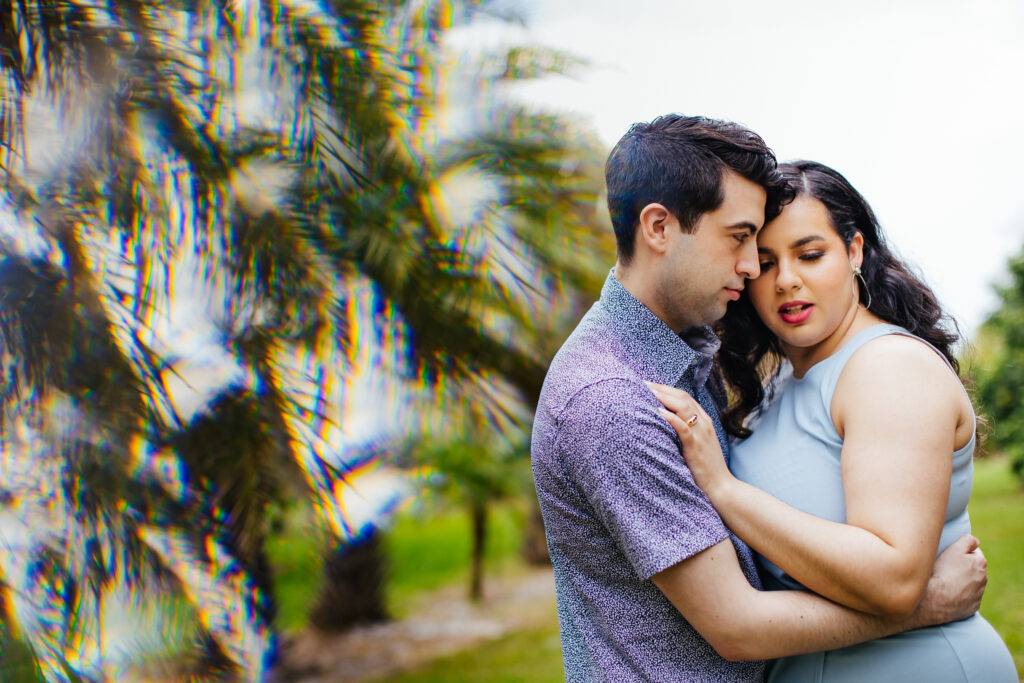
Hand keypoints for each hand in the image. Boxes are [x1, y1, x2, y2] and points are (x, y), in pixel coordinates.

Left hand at [646, 382, 731, 496]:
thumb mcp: (696, 444)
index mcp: (704, 421)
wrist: (721, 487)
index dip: (665, 388)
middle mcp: (704, 423)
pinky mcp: (696, 446)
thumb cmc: (704, 467)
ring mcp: (701, 433)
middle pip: (682, 397)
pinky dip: (671, 418)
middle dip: (661, 388)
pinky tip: (658, 412)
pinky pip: (683, 427)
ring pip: (683, 407)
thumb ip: (684, 432)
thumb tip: (662, 424)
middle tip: (642, 384)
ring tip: (646, 392)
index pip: (684, 396)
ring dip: (663, 397)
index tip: (648, 385)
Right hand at [911, 534, 986, 626]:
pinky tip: (948, 593)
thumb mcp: (954, 549)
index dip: (961, 553)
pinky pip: (967, 598)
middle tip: (946, 568)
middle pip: (973, 568)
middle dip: (963, 567)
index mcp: (980, 563)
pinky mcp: (972, 607)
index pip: (974, 552)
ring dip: (962, 581)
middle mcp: (983, 579)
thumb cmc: (944, 572)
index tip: (951, 556)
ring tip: (946, 581)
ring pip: (970, 583)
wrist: (936, 600)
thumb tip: (975, 541)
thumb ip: (967, 540)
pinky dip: (960, 595)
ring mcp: (978, 594)